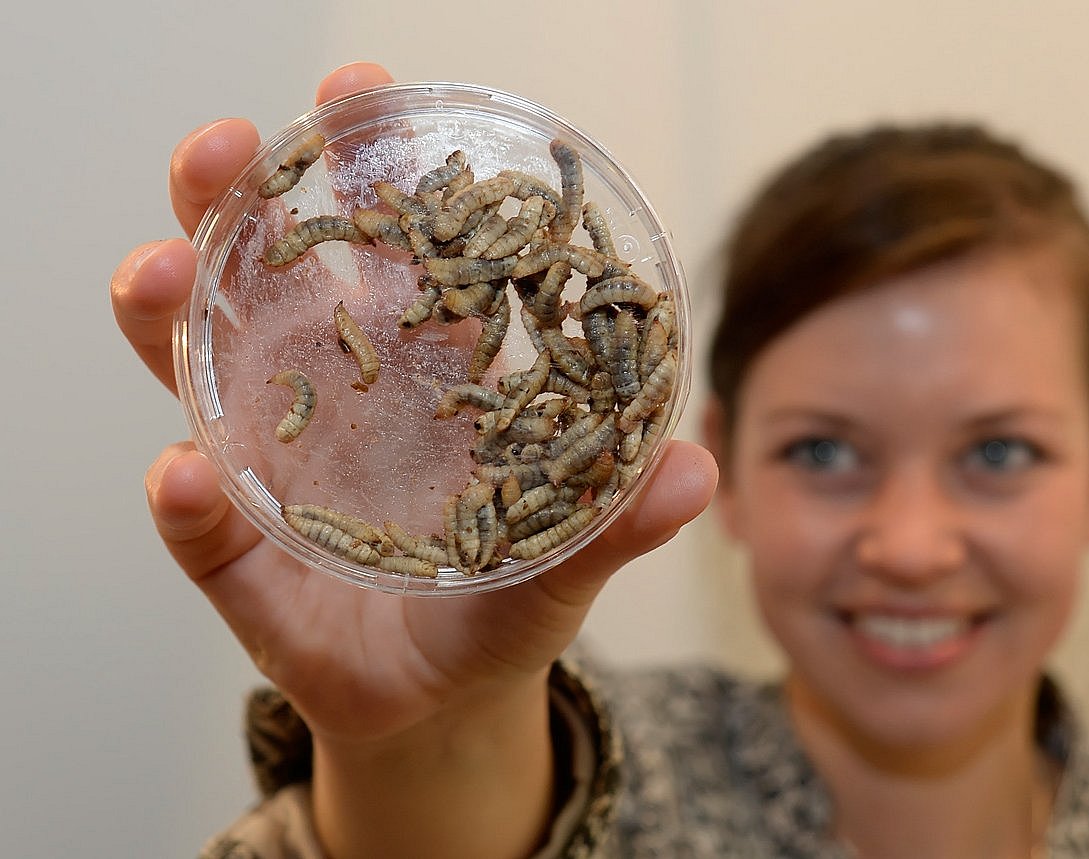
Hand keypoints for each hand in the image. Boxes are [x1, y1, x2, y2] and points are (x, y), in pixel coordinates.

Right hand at [110, 61, 716, 745]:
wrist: (440, 697)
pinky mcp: (230, 553)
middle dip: (235, 197)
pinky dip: (184, 494)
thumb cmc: (504, 605)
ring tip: (163, 273)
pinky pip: (194, 517)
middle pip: (257, 274)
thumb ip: (619, 519)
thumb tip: (695, 468)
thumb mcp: (565, 559)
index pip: (375, 247)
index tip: (360, 91)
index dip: (363, 165)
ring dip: (167, 308)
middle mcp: (321, 394)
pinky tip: (186, 476)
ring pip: (191, 364)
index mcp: (408, 367)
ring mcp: (263, 464)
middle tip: (233, 144)